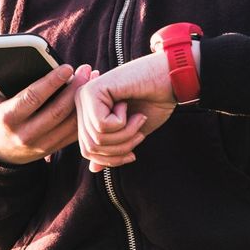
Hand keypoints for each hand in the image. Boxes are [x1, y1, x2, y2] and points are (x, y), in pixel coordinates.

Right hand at [0, 62, 93, 165]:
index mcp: (8, 119)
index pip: (33, 98)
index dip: (51, 82)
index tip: (66, 67)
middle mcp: (25, 134)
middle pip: (56, 110)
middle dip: (74, 89)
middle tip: (86, 70)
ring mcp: (41, 144)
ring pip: (69, 123)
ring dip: (84, 101)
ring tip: (92, 79)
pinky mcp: (53, 148)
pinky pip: (73, 133)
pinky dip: (85, 115)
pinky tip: (92, 98)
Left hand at [75, 51, 176, 171]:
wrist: (169, 80)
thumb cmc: (152, 103)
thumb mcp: (129, 133)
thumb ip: (110, 148)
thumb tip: (92, 170)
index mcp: (87, 113)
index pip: (87, 152)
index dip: (111, 160)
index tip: (132, 153)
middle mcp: (80, 103)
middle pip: (90, 148)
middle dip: (120, 149)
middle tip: (139, 133)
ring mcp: (83, 96)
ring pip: (97, 139)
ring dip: (125, 135)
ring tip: (137, 119)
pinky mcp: (92, 91)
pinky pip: (102, 126)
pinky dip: (123, 123)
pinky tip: (129, 106)